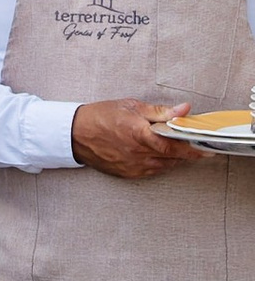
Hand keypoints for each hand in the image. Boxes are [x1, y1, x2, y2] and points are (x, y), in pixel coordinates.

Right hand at [74, 97, 199, 178]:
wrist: (75, 134)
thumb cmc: (101, 116)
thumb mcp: (131, 107)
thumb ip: (160, 111)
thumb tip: (184, 110)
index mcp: (139, 134)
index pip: (174, 145)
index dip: (193, 148)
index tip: (206, 148)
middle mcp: (137, 153)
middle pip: (173, 157)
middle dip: (187, 152)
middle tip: (198, 146)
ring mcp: (133, 166)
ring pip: (165, 165)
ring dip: (174, 158)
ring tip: (178, 148)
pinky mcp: (128, 173)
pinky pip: (153, 171)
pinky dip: (161, 163)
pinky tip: (160, 154)